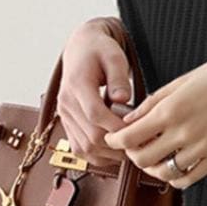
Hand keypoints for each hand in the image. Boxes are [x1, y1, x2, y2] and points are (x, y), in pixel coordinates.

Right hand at [57, 18, 134, 167]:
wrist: (81, 50)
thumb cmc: (100, 52)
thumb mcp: (114, 57)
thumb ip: (118, 77)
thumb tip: (123, 98)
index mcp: (77, 85)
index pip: (95, 114)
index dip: (117, 126)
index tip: (137, 129)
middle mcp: (66, 104)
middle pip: (90, 137)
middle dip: (117, 144)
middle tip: (141, 143)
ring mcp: (65, 116)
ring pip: (84, 148)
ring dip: (109, 154)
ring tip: (131, 149)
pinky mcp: (68, 124)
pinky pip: (80, 149)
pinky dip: (98, 155)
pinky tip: (116, 151)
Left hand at [102, 42, 206, 188]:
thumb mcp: (182, 81)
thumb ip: (153, 102)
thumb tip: (128, 119)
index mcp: (171, 110)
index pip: (128, 137)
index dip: (115, 141)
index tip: (114, 139)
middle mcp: (184, 132)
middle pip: (142, 159)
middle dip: (132, 155)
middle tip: (135, 148)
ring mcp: (203, 147)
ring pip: (164, 172)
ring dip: (154, 167)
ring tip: (156, 158)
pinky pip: (189, 178)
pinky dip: (176, 177)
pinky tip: (175, 166)